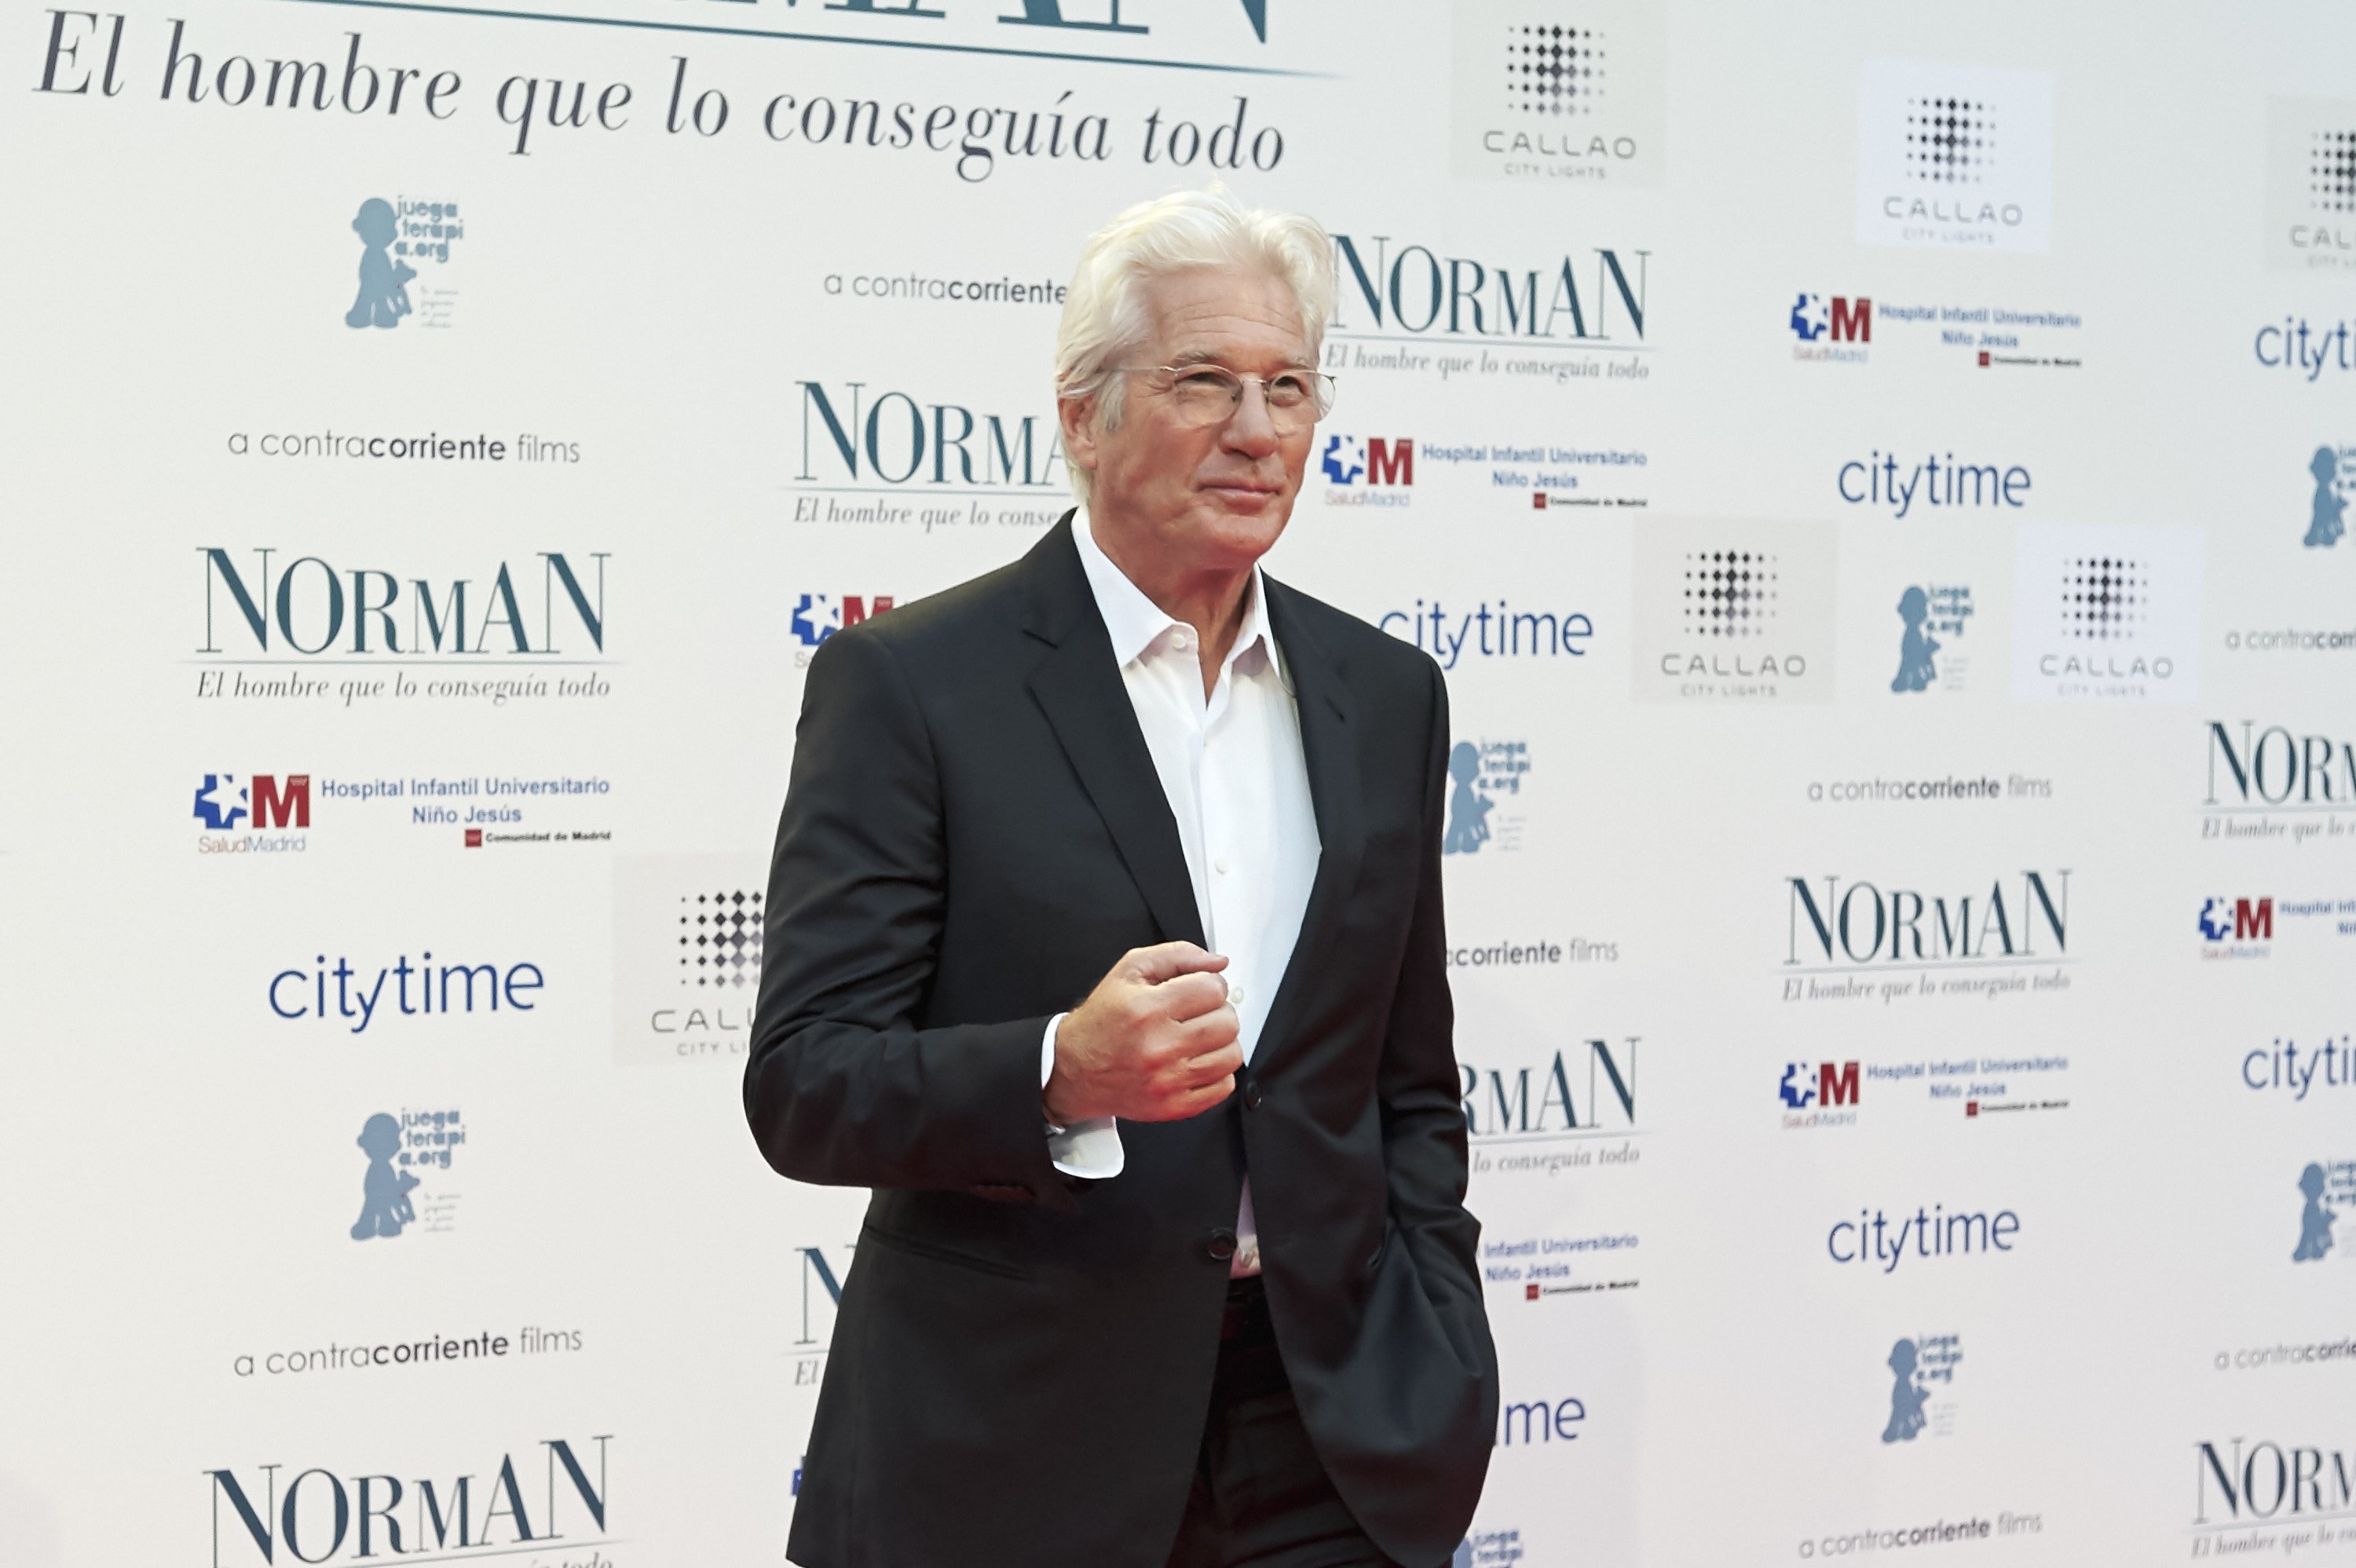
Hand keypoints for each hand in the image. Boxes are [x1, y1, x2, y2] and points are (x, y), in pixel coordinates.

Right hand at [1045, 942, 1239, 1124]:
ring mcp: (1168, 1081)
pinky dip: (1218, 1072)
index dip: (1212, 985)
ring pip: (1231, 1055)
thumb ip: (1176, 955)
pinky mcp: (1173, 1106)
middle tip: (1199, 1014)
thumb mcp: (1129, 971)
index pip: (1213, 990)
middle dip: (1219, 1012)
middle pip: (1228, 1023)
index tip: (1200, 990)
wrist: (1074, 1070)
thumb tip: (1218, 962)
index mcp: (1148, 1009)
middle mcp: (1159, 1046)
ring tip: (1200, 1038)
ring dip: (1222, 1042)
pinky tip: (1197, 1062)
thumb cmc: (1102, 1020)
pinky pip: (1223, 1087)